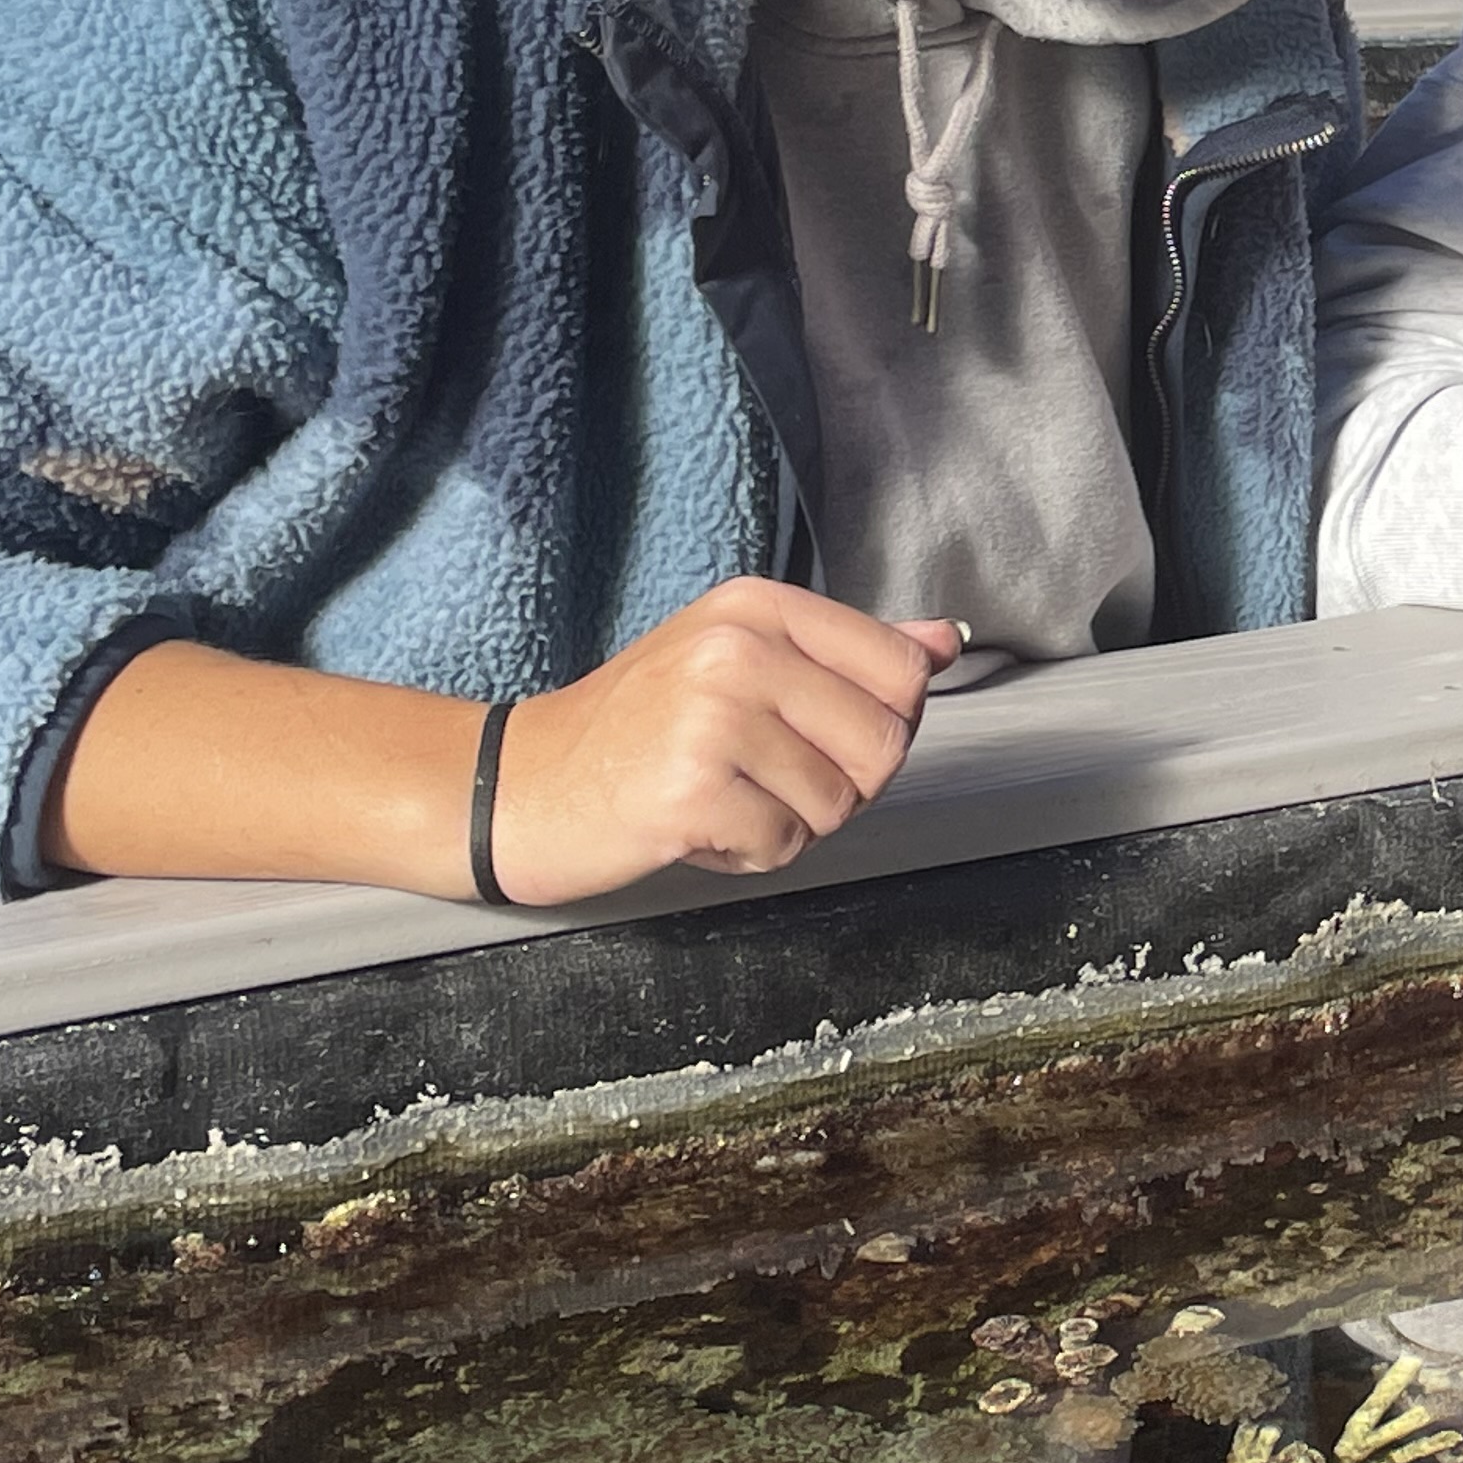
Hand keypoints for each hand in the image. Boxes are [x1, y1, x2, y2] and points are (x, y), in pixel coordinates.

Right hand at [488, 581, 961, 903]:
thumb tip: (944, 641)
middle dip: (843, 783)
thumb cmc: (634, 727)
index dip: (883, 722)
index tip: (824, 733)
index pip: (903, 670)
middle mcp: (738, 649)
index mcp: (760, 608)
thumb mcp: (740, 659)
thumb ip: (847, 651)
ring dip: (790, 822)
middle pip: (884, 743)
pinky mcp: (689, 791)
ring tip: (724, 797)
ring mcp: (712, 718)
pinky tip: (696, 826)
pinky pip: (783, 845)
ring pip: (837, 802)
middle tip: (769, 779)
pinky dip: (748, 854)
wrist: (518, 785)